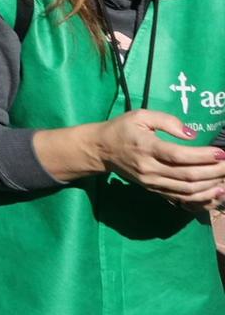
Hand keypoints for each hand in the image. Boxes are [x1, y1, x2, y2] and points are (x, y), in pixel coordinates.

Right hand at [94, 111, 224, 204]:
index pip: (178, 155)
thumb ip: (167, 121)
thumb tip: (191, 135)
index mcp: (146, 148)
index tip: (221, 152)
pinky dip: (201, 199)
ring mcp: (152, 183)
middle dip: (213, 171)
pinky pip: (182, 199)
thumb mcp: (140, 116)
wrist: (101, 150)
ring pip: (187, 190)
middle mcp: (150, 169)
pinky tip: (215, 193)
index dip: (202, 156)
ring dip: (210, 187)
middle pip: (187, 176)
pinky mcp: (155, 190)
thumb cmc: (122, 129)